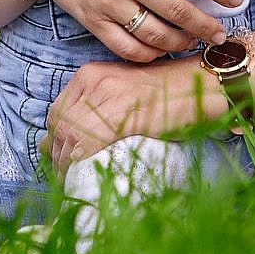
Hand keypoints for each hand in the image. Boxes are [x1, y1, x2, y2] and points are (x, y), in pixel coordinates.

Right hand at [2, 0, 243, 60]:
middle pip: (180, 12)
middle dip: (207, 26)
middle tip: (221, 34)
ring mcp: (110, 2)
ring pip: (156, 36)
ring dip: (180, 43)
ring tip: (193, 42)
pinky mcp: (92, 20)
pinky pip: (126, 48)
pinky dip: (147, 54)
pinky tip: (160, 50)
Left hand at [43, 58, 212, 173]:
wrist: (200, 85)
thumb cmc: (167, 95)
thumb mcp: (122, 95)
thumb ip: (97, 111)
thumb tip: (70, 145)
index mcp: (90, 74)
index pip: (57, 111)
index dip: (53, 140)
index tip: (57, 160)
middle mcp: (93, 81)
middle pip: (60, 123)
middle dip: (57, 154)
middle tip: (63, 175)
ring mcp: (107, 94)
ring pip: (70, 133)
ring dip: (66, 161)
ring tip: (73, 179)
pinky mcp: (122, 111)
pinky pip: (89, 139)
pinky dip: (81, 159)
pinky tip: (84, 171)